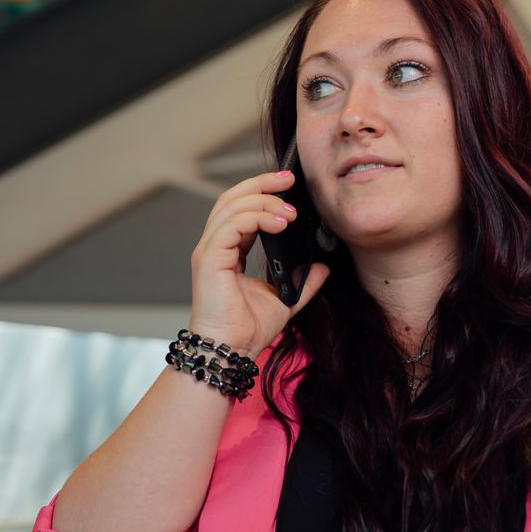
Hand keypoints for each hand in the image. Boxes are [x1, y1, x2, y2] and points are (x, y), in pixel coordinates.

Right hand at [188, 166, 331, 355]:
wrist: (233, 352)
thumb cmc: (248, 330)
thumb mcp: (285, 300)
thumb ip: (303, 283)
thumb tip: (321, 267)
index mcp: (228, 251)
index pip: (240, 208)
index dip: (263, 193)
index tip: (289, 187)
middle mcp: (214, 246)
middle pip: (232, 198)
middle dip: (262, 183)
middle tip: (289, 179)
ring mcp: (208, 251)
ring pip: (231, 206)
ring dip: (264, 201)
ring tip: (290, 212)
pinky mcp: (209, 259)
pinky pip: (232, 225)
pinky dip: (257, 217)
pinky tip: (280, 224)